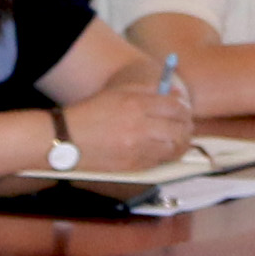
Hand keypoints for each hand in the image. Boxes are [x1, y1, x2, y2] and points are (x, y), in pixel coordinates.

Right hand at [59, 78, 195, 170]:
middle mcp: (140, 126)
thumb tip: (174, 93)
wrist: (67, 140)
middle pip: (180, 127)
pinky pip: (161, 160)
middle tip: (186, 124)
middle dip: (187, 126)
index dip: (184, 108)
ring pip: (175, 147)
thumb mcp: (117, 93)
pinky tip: (165, 149)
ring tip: (179, 138)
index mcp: (135, 104)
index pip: (175, 106)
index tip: (183, 109)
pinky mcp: (134, 165)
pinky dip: (168, 155)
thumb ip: (147, 90)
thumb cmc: (91, 113)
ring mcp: (138, 148)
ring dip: (182, 142)